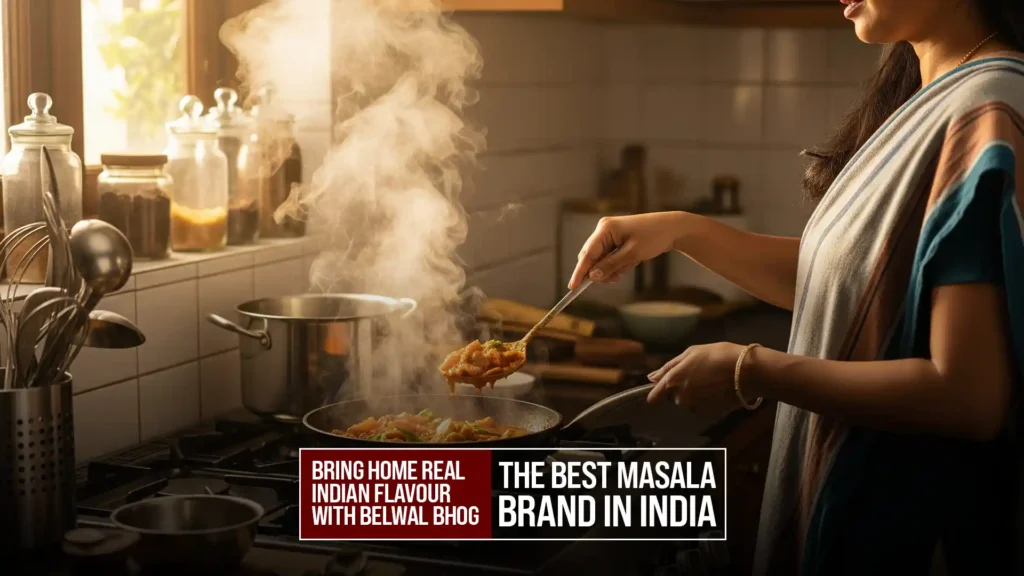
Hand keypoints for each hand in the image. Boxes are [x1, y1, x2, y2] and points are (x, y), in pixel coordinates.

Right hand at [568, 212, 687, 288]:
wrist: (671, 228)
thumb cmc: (653, 237)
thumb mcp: (632, 254)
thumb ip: (611, 265)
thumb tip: (593, 276)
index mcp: (605, 228)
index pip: (588, 253)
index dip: (580, 271)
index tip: (573, 287)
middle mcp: (603, 229)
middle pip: (591, 257)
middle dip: (601, 271)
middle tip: (616, 279)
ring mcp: (609, 233)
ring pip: (600, 259)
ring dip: (611, 268)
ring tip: (630, 265)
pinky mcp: (615, 239)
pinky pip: (609, 256)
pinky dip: (617, 264)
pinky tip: (631, 262)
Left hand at [646, 343, 747, 413]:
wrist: (746, 370)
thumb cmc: (717, 355)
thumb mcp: (691, 352)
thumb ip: (668, 367)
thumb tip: (651, 378)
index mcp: (673, 381)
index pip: (654, 397)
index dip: (656, 394)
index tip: (660, 391)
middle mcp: (681, 398)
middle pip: (674, 397)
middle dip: (681, 389)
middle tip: (698, 374)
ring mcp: (695, 407)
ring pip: (688, 403)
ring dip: (694, 395)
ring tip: (710, 381)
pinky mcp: (710, 413)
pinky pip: (702, 408)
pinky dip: (707, 401)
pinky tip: (718, 389)